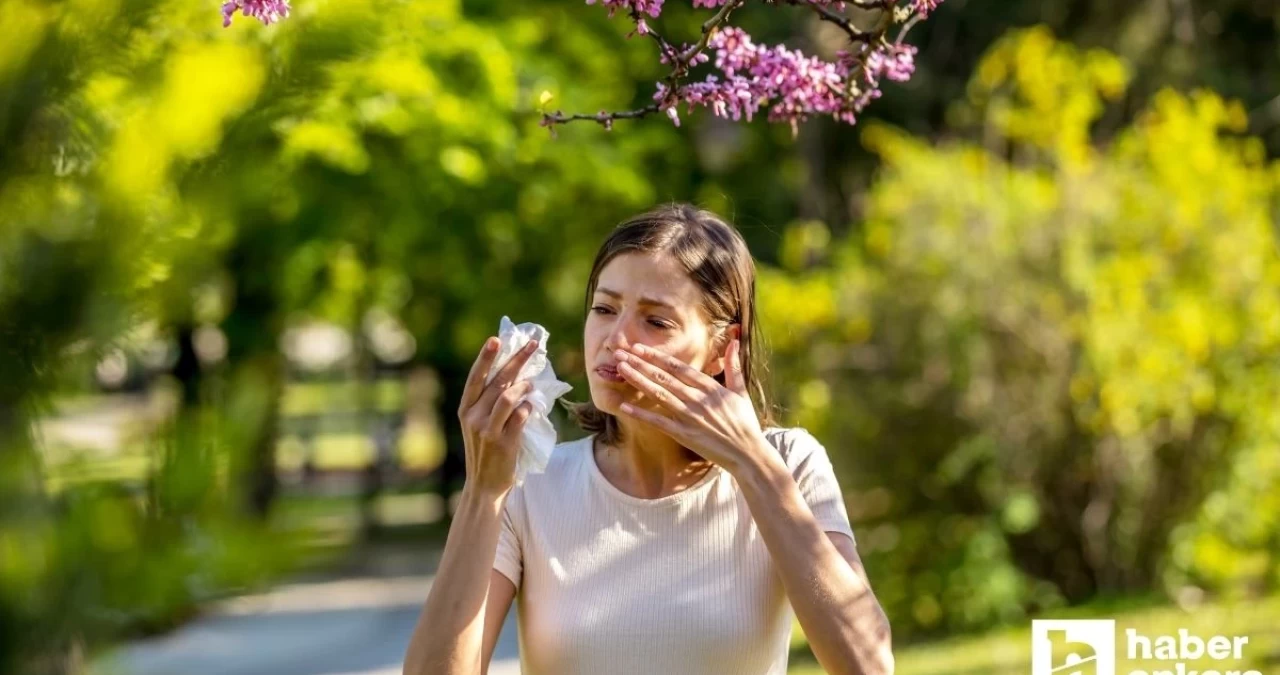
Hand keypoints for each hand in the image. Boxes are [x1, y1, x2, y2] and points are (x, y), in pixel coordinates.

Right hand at [457, 337, 538, 494]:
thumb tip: (514, 376)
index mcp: (465, 409)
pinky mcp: (503, 442)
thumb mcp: (479, 425)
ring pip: (508, 397)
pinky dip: (528, 407)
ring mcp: (487, 430)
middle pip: (497, 381)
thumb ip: (490, 403)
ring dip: (524, 386)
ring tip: (532, 384)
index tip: (497, 339)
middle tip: (533, 345)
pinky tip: (531, 406)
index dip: (485, 357)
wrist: (484, 486)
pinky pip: (519, 416)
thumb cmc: (486, 452)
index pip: (475, 378)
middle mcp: (473, 417)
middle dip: (517, 360)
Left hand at [613, 339, 773, 474]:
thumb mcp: (741, 391)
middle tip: (621, 353)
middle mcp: (697, 400)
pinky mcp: (684, 435)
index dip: (657, 356)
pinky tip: (624, 406)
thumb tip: (734, 341)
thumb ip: (733, 366)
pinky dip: (641, 414)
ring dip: (638, 380)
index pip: (679, 367)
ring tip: (621, 369)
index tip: (640, 347)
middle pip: (664, 377)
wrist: (747, 454)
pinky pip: (659, 422)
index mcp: (710, 388)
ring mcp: (689, 417)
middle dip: (641, 363)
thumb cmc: (745, 423)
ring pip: (659, 394)